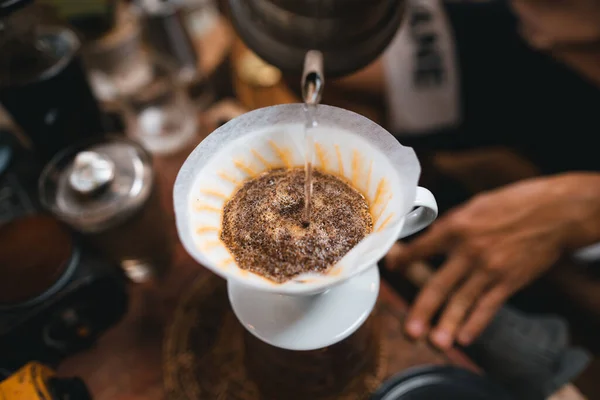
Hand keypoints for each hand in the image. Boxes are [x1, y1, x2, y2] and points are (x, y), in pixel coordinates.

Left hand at [386, 173, 599, 349]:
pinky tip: (464, 338)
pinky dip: (476, 324)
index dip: (404, 260)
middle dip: (422, 310)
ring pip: (463, 302)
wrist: (554, 212)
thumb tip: (428, 239)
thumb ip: (451, 225)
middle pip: (438, 285)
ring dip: (447, 325)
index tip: (392, 268)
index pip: (421, 248)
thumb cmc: (512, 204)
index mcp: (456, 227)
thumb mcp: (475, 206)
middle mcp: (469, 251)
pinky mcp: (509, 281)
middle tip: (409, 331)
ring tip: (435, 343)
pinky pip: (488, 306)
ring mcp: (489, 269)